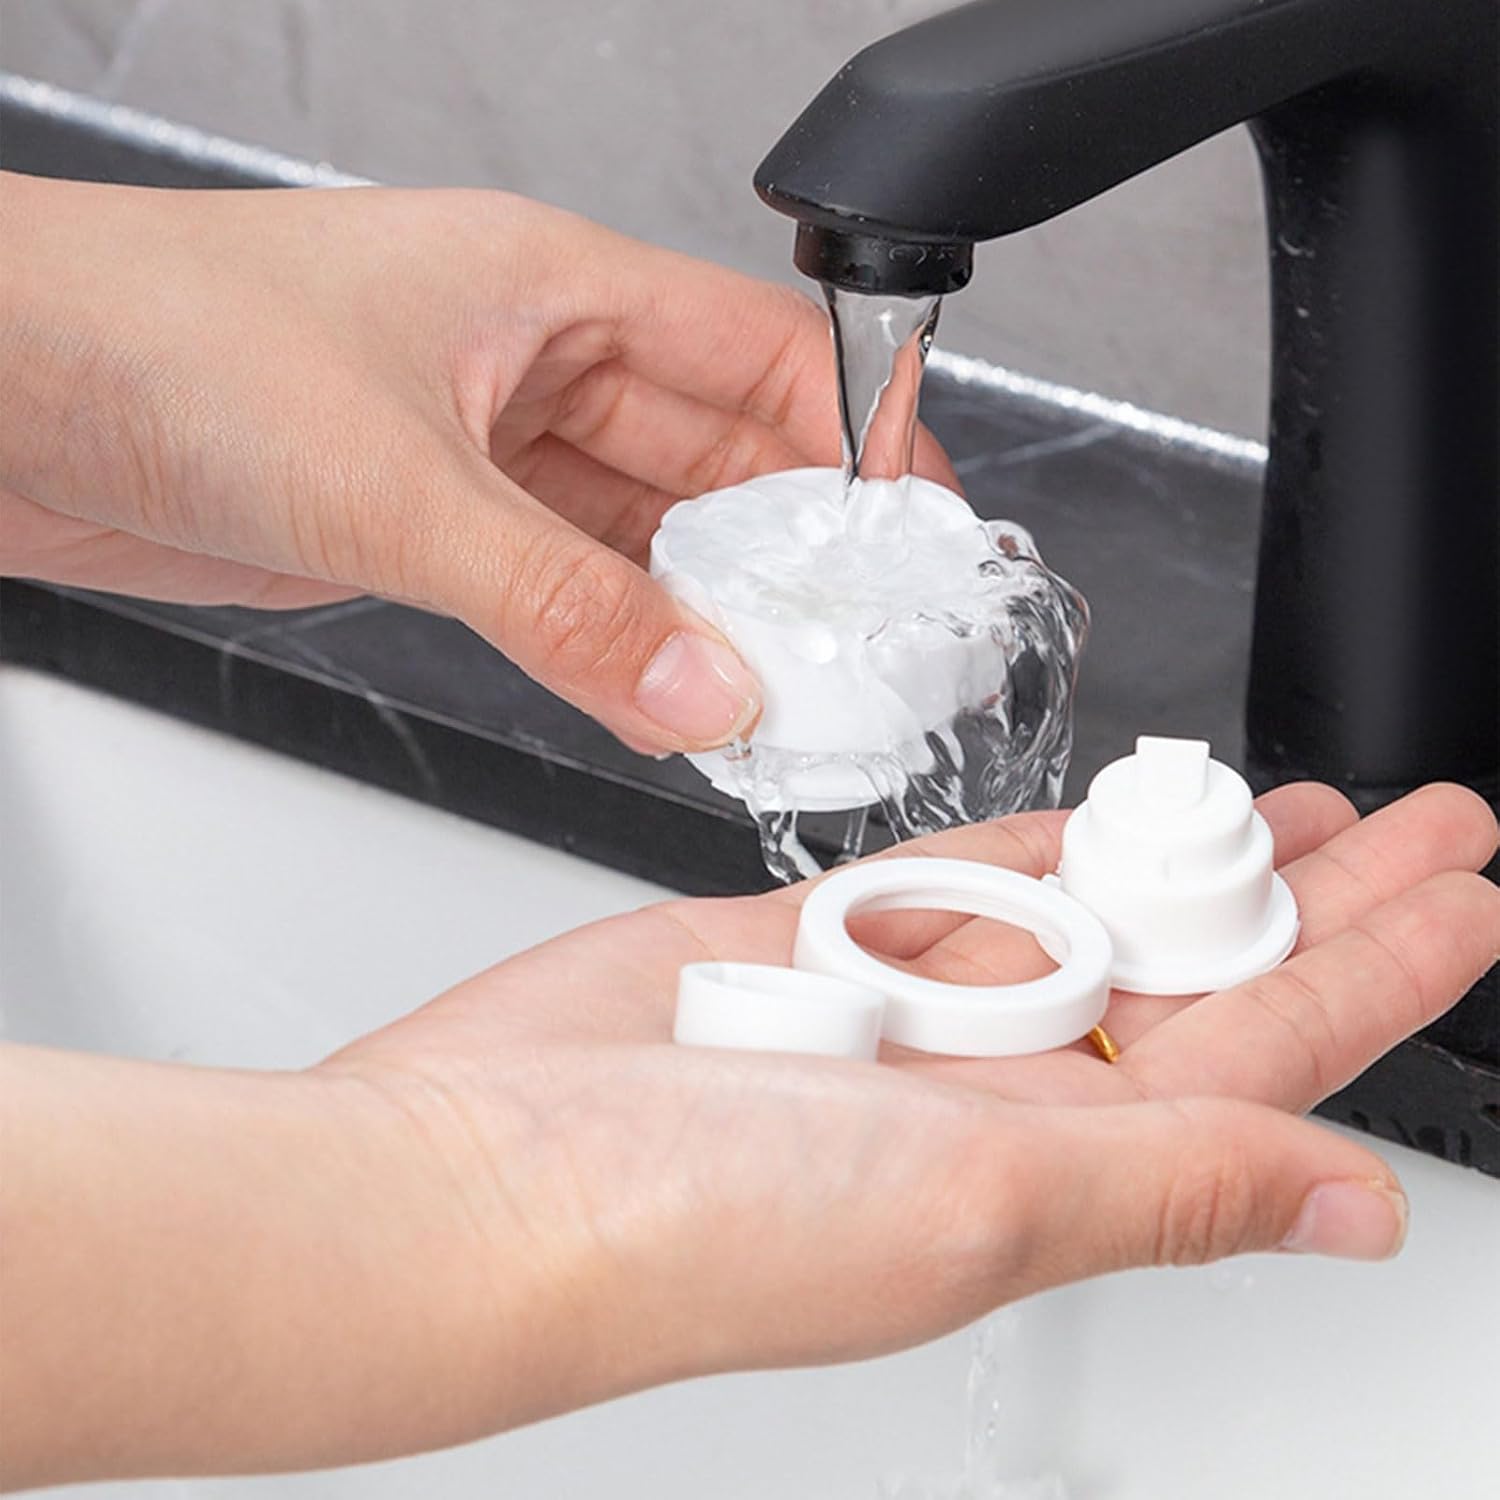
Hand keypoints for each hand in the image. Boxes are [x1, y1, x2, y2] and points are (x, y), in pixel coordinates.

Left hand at [0, 173, 953, 750]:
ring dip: (705, 614)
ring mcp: (485, 449)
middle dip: (793, 552)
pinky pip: (569, 589)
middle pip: (720, 456)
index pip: (766, 351)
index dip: (861, 432)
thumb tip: (700, 687)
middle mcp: (533, 360)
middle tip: (852, 649)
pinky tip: (664, 695)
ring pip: (645, 536)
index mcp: (553, 284)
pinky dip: (622, 645)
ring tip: (774, 693)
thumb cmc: (152, 340)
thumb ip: (563, 605)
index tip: (915, 533)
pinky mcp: (436, 527)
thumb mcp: (394, 483)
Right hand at [5, 784, 1494, 1487]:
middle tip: (1418, 818)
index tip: (1466, 891)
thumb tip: (1351, 1212)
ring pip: (1082, 914)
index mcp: (1050, 1165)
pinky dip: (1023, 842)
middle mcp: (987, 1092)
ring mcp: (899, 1012)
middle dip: (1314, 891)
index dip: (1381, 968)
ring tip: (1280, 800)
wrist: (485, 1170)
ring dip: (1182, 854)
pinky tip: (1084, 819)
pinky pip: (946, 879)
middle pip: (1198, 971)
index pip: (1269, 1057)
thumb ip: (1170, 1184)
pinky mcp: (807, 944)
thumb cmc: (693, 1223)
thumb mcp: (975, 1203)